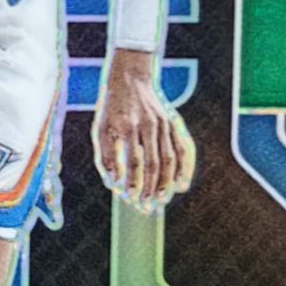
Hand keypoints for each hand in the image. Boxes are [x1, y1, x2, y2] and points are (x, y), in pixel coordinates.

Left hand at [92, 49, 195, 211]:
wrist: (129, 78)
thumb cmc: (111, 109)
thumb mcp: (100, 129)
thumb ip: (105, 157)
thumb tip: (114, 184)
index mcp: (125, 125)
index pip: (132, 161)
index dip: (133, 182)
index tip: (129, 198)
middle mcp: (146, 125)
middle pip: (153, 164)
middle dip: (150, 188)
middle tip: (146, 207)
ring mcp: (162, 123)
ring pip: (169, 159)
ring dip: (166, 183)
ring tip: (161, 201)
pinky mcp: (173, 123)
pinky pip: (183, 149)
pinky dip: (184, 169)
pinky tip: (181, 186)